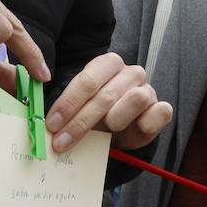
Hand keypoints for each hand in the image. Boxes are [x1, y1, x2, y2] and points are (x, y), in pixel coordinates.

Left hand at [45, 52, 173, 152]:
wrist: (122, 130)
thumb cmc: (97, 115)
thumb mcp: (79, 108)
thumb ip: (65, 111)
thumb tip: (45, 125)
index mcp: (107, 64)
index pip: (87, 81)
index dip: (68, 103)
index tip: (52, 124)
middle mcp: (130, 73)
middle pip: (105, 95)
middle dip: (80, 122)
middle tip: (62, 142)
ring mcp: (148, 89)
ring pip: (135, 99)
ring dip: (114, 120)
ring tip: (104, 133)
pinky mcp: (161, 108)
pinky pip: (160, 112)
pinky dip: (145, 124)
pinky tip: (132, 132)